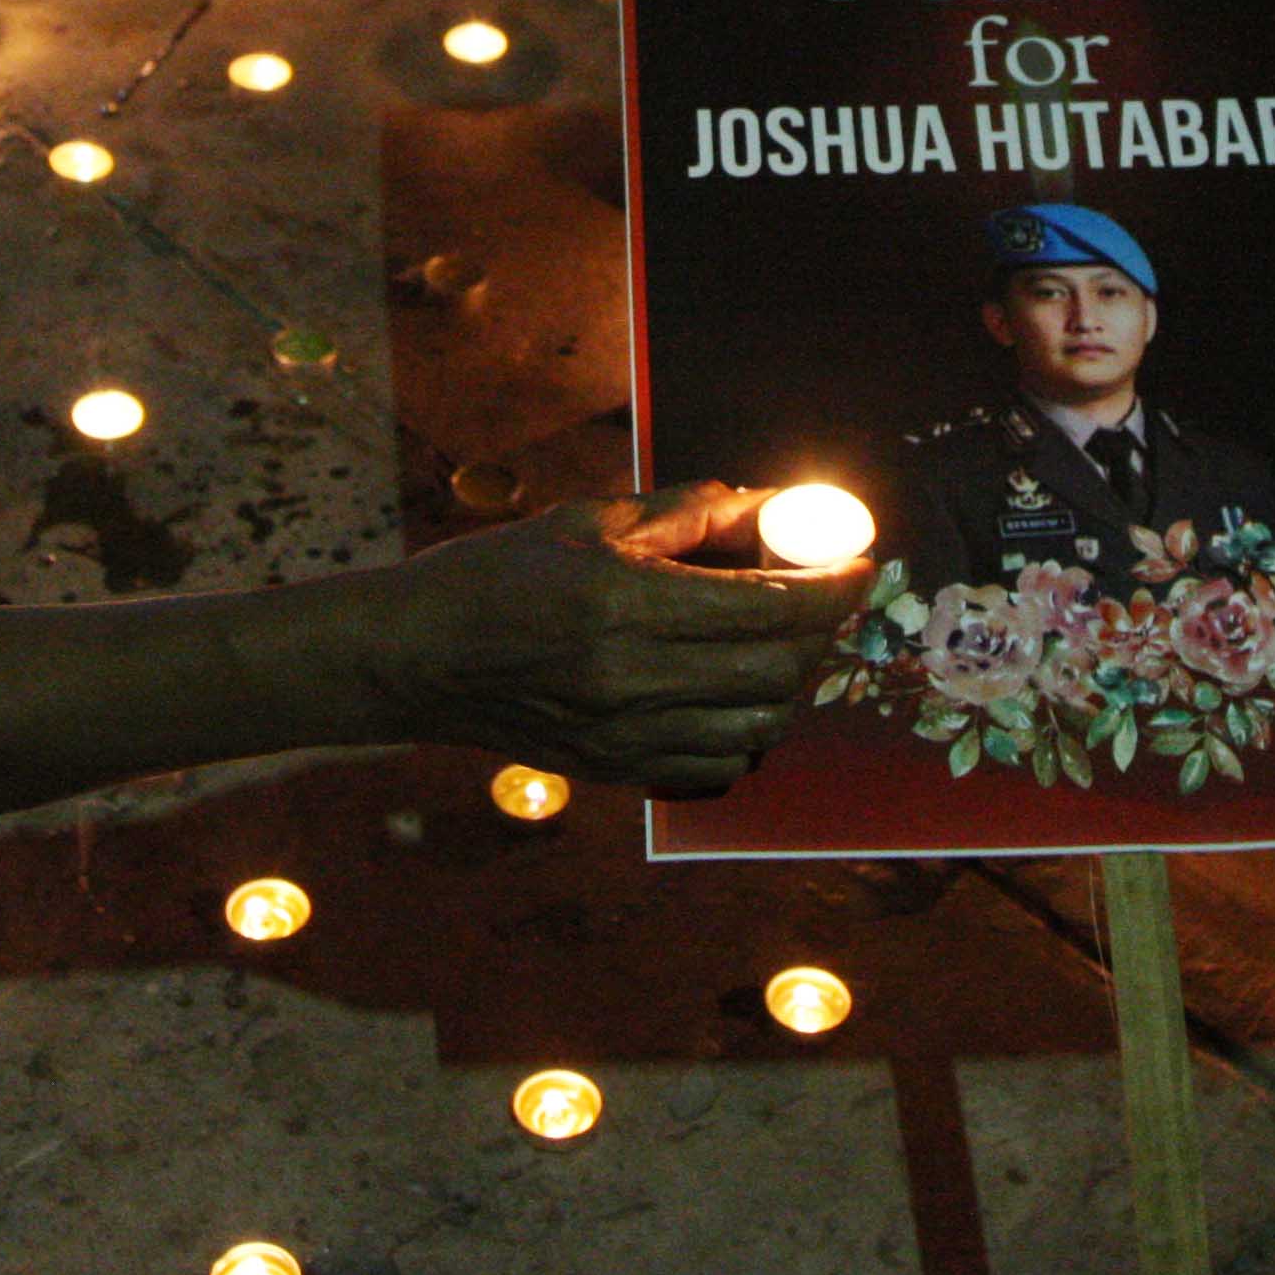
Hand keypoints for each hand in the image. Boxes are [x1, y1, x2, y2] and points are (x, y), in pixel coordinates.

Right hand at [380, 483, 867, 795]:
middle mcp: (633, 678)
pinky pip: (718, 767)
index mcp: (626, 603)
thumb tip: (766, 504)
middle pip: (777, 669)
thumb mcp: (589, 521)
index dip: (829, 586)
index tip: (855, 564)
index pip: (768, 604)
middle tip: (822, 599)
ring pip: (758, 727)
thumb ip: (684, 514)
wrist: (419, 658)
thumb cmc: (499, 575)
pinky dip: (745, 734)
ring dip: (787, 685)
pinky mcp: (616, 770)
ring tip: (777, 646)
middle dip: (819, 633)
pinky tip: (730, 697)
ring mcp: (626, 734)